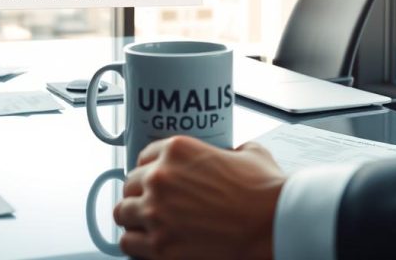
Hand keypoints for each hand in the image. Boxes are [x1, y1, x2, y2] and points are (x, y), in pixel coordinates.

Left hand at [114, 136, 284, 259]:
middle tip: (155, 204)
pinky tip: (149, 244)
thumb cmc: (265, 193)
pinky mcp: (159, 246)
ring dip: (134, 218)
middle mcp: (160, 178)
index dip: (150, 170)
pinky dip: (137, 243)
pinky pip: (128, 243)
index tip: (155, 181)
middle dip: (141, 195)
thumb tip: (233, 155)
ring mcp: (156, 212)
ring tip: (147, 225)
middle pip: (130, 185)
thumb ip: (233, 150)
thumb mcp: (251, 154)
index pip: (143, 157)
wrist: (272, 226)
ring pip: (122, 213)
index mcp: (177, 150)